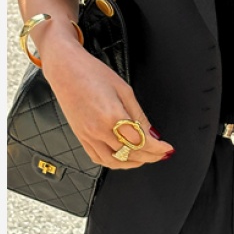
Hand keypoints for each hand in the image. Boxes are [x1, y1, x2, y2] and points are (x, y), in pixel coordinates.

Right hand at [42, 39, 174, 169]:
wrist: (66, 70)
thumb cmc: (94, 74)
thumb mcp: (124, 90)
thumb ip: (139, 115)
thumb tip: (152, 133)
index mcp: (112, 116)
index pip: (141, 142)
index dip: (157, 148)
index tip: (167, 148)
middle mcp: (98, 130)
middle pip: (130, 153)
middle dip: (150, 156)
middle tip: (161, 154)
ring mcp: (87, 136)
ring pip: (113, 161)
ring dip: (133, 163)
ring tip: (146, 158)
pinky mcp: (80, 137)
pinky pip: (98, 158)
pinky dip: (113, 162)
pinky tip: (124, 158)